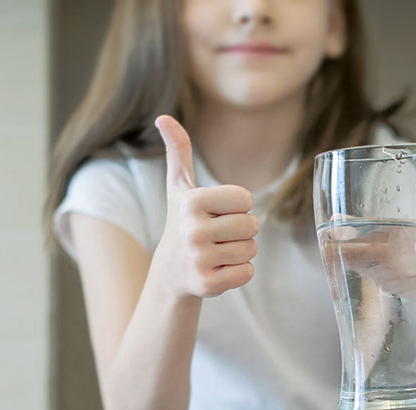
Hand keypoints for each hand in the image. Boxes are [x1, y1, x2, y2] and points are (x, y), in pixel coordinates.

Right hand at [152, 114, 258, 299]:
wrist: (170, 271)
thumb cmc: (183, 222)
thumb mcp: (179, 187)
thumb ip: (178, 151)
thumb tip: (163, 117)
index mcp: (192, 202)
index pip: (246, 199)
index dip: (239, 207)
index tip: (218, 213)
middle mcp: (193, 230)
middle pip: (252, 226)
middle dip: (243, 231)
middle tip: (220, 236)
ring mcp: (199, 259)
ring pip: (252, 250)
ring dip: (241, 252)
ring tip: (218, 252)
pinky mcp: (207, 285)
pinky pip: (247, 273)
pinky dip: (239, 273)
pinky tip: (219, 270)